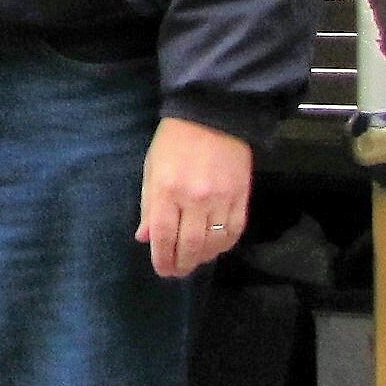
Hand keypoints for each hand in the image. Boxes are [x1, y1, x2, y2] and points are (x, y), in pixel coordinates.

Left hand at [138, 118, 252, 279]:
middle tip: (178, 271)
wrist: (213, 113)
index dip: (162, 259)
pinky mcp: (241, 195)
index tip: (163, 270)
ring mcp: (221, 198)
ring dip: (203, 258)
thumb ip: (149, 206)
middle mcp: (194, 198)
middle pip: (190, 246)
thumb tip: (145, 238)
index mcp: (167, 190)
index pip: (164, 237)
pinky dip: (226, 245)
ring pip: (214, 243)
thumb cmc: (174, 140)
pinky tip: (217, 247)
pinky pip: (235, 231)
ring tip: (195, 260)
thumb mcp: (152, 168)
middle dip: (182, 264)